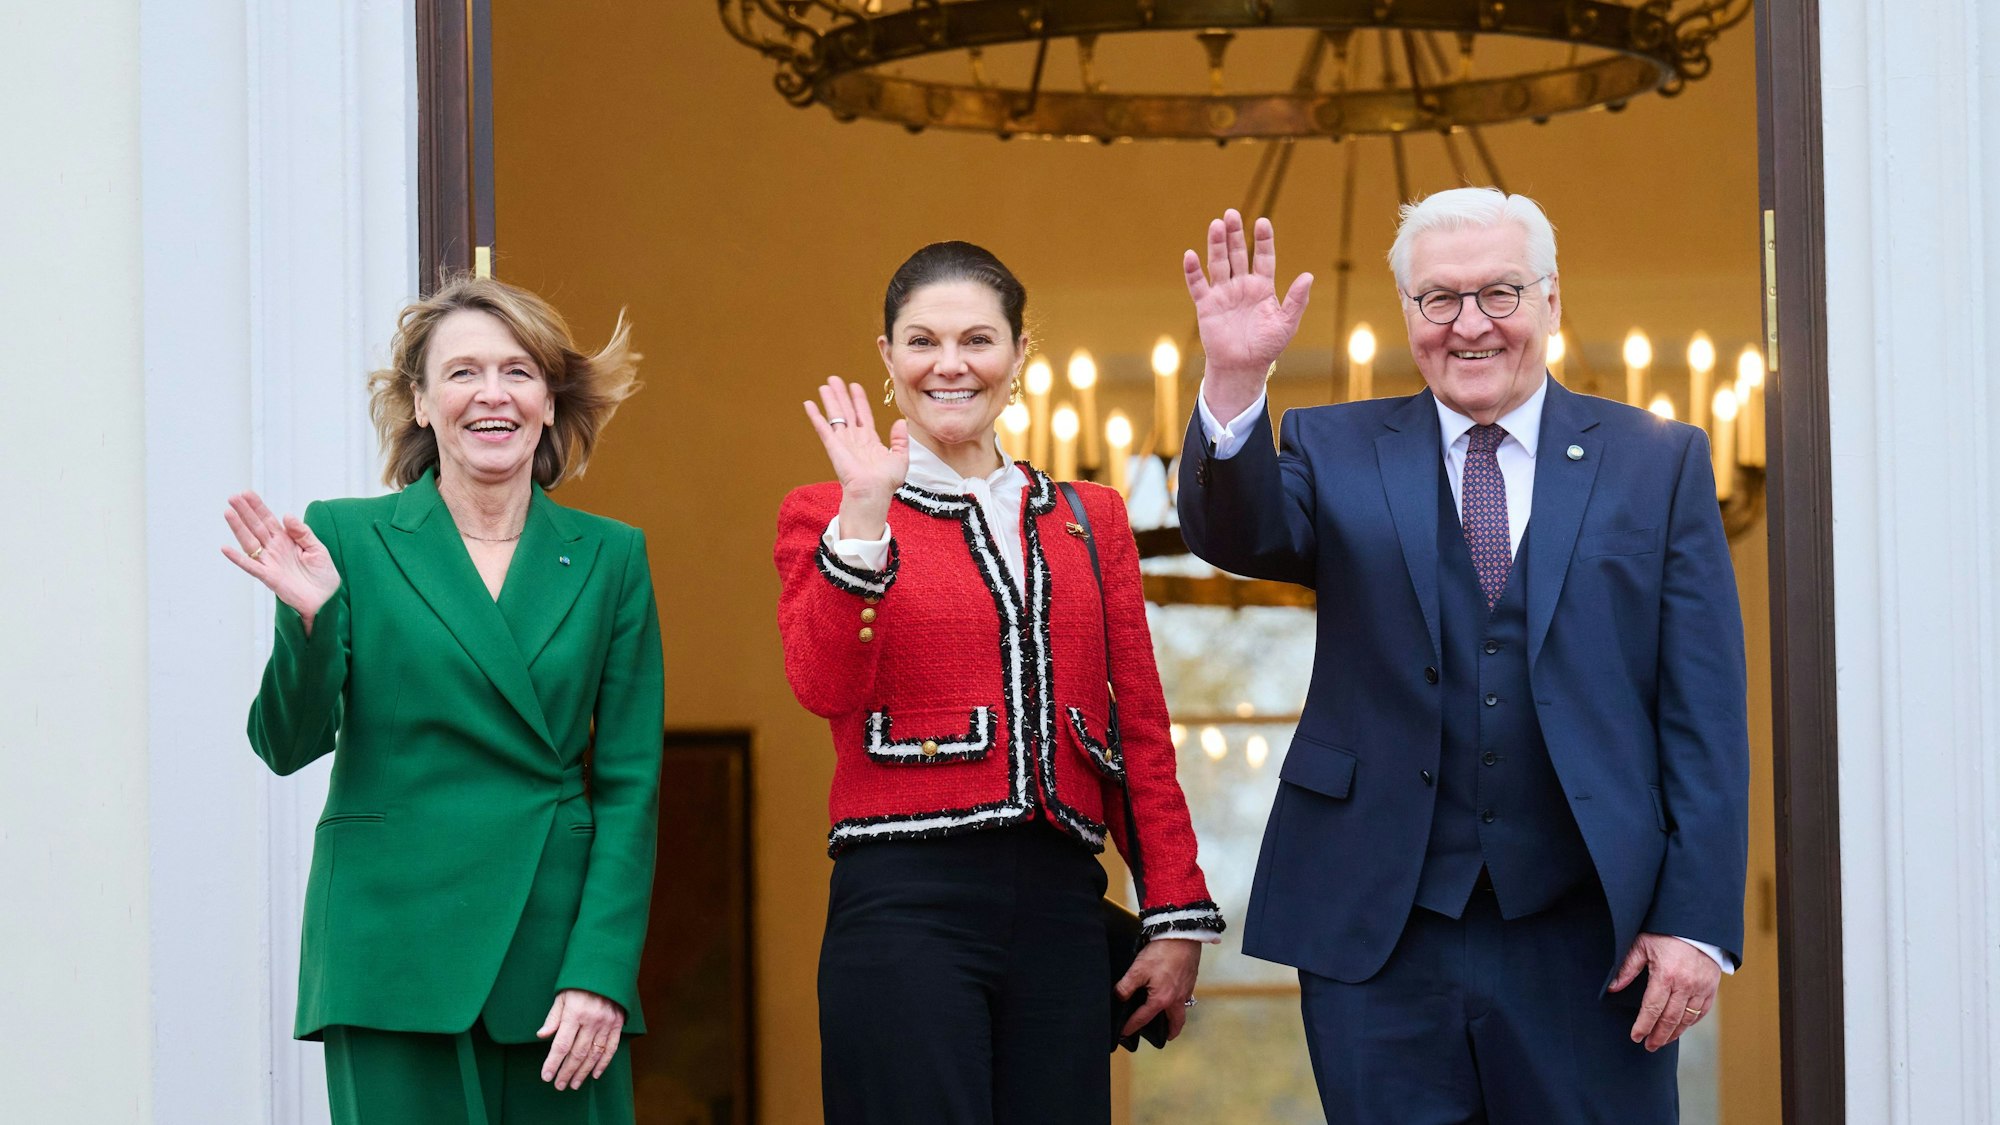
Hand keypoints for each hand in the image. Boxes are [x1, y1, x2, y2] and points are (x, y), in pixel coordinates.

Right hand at [221, 491, 340, 630]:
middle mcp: (275, 549)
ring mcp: (270, 562)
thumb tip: (286, 515)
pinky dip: (238, 558)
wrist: (327, 599)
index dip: (258, 507)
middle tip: (232, 497)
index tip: (246, 493)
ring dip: (238, 528)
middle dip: (244, 512)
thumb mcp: (317, 548)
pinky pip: (250, 566)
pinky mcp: (269, 577)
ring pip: (250, 542)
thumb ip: (302, 532)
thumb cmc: (323, 575)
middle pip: (256, 527)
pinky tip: (226, 548)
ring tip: (228, 513)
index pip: (268, 520)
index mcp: (286, 540)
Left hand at [537, 988, 625, 1089]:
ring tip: (574, 1084)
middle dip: (567, 1072)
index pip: (561, 1045)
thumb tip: (542, 1036)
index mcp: (574, 1013)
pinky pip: (611, 1048)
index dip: (553, 1063)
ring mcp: (606, 1023)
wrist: (607, 968)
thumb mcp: (561, 995)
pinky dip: (603, 1063)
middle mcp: (591, 1020)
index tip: (546, 1076)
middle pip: (577, 1053)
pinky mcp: (617, 1023)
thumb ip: (553, 1018)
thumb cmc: (580, 982)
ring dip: (583, 1072)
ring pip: (594, 1054)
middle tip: (559, 1085)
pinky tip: (595, 1074)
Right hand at [804, 375, 908, 540]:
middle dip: (841, 395)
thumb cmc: (886, 482)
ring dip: (830, 400)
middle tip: (834, 379)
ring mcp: (843, 442)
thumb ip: (900, 440)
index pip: (863, 415)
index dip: (859, 400)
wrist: (873, 493)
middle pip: (847, 411)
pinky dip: (816, 416)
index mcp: (870, 441)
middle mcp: (855, 439)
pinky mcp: (833, 446)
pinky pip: (823, 428)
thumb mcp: (900, 458)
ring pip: (835, 415)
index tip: (854, 386)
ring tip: (824, 385)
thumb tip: (900, 422)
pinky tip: (809, 404)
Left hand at [1115, 938, 1202, 1041]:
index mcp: (1161, 1000)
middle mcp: (1177, 999)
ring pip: (1182, 1010)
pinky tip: (1173, 995)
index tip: (1125, 1033)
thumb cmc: (1161, 952)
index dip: (1132, 1026)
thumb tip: (1119, 997)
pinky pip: (1186, 997)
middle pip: (1175, 1022)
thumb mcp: (1138, 969)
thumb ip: (1126, 986)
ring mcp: (1186, 990)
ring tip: (1169, 1018)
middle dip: (1171, 1031)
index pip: (1144, 1018)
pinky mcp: (1191, 980)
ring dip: (1176, 1017)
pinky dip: (1180, 1002)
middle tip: (1165, 1036)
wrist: (1181, 935)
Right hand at [1181, 209, 1313, 419]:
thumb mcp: (1287, 323)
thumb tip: (1308, 276)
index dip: (1263, 240)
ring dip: (1216, 244)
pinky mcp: (1206, 306)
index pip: (1263, 257)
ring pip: (1218, 263)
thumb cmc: (1267, 346)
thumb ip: (1297, 300)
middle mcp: (1242, 285)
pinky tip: (1190, 255)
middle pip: (1238, 253)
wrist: (1242, 367)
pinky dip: (1193, 271)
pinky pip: (1198, 285)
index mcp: (1262, 287)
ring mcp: (1223, 294)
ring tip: (1216, 225)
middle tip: (1231, 213)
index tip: (1262, 222)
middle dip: (1234, 234)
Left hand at [1609, 932, 1720, 1051]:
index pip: (1652, 1009)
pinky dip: (1690, 1023)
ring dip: (1674, 1033)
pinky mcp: (1711, 988)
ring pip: (1687, 1019)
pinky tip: (1680, 1028)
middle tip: (1649, 1046)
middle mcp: (1686, 984)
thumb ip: (1627, 968)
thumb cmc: (1665, 933)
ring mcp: (1701, 988)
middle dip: (1658, 1036)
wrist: (1697, 925)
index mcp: (1666, 975)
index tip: (1636, 1037)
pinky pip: (1701, 1012)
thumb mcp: (1641, 945)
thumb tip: (1612, 988)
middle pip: (1670, 1019)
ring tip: (1662, 1041)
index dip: (1643, 1026)